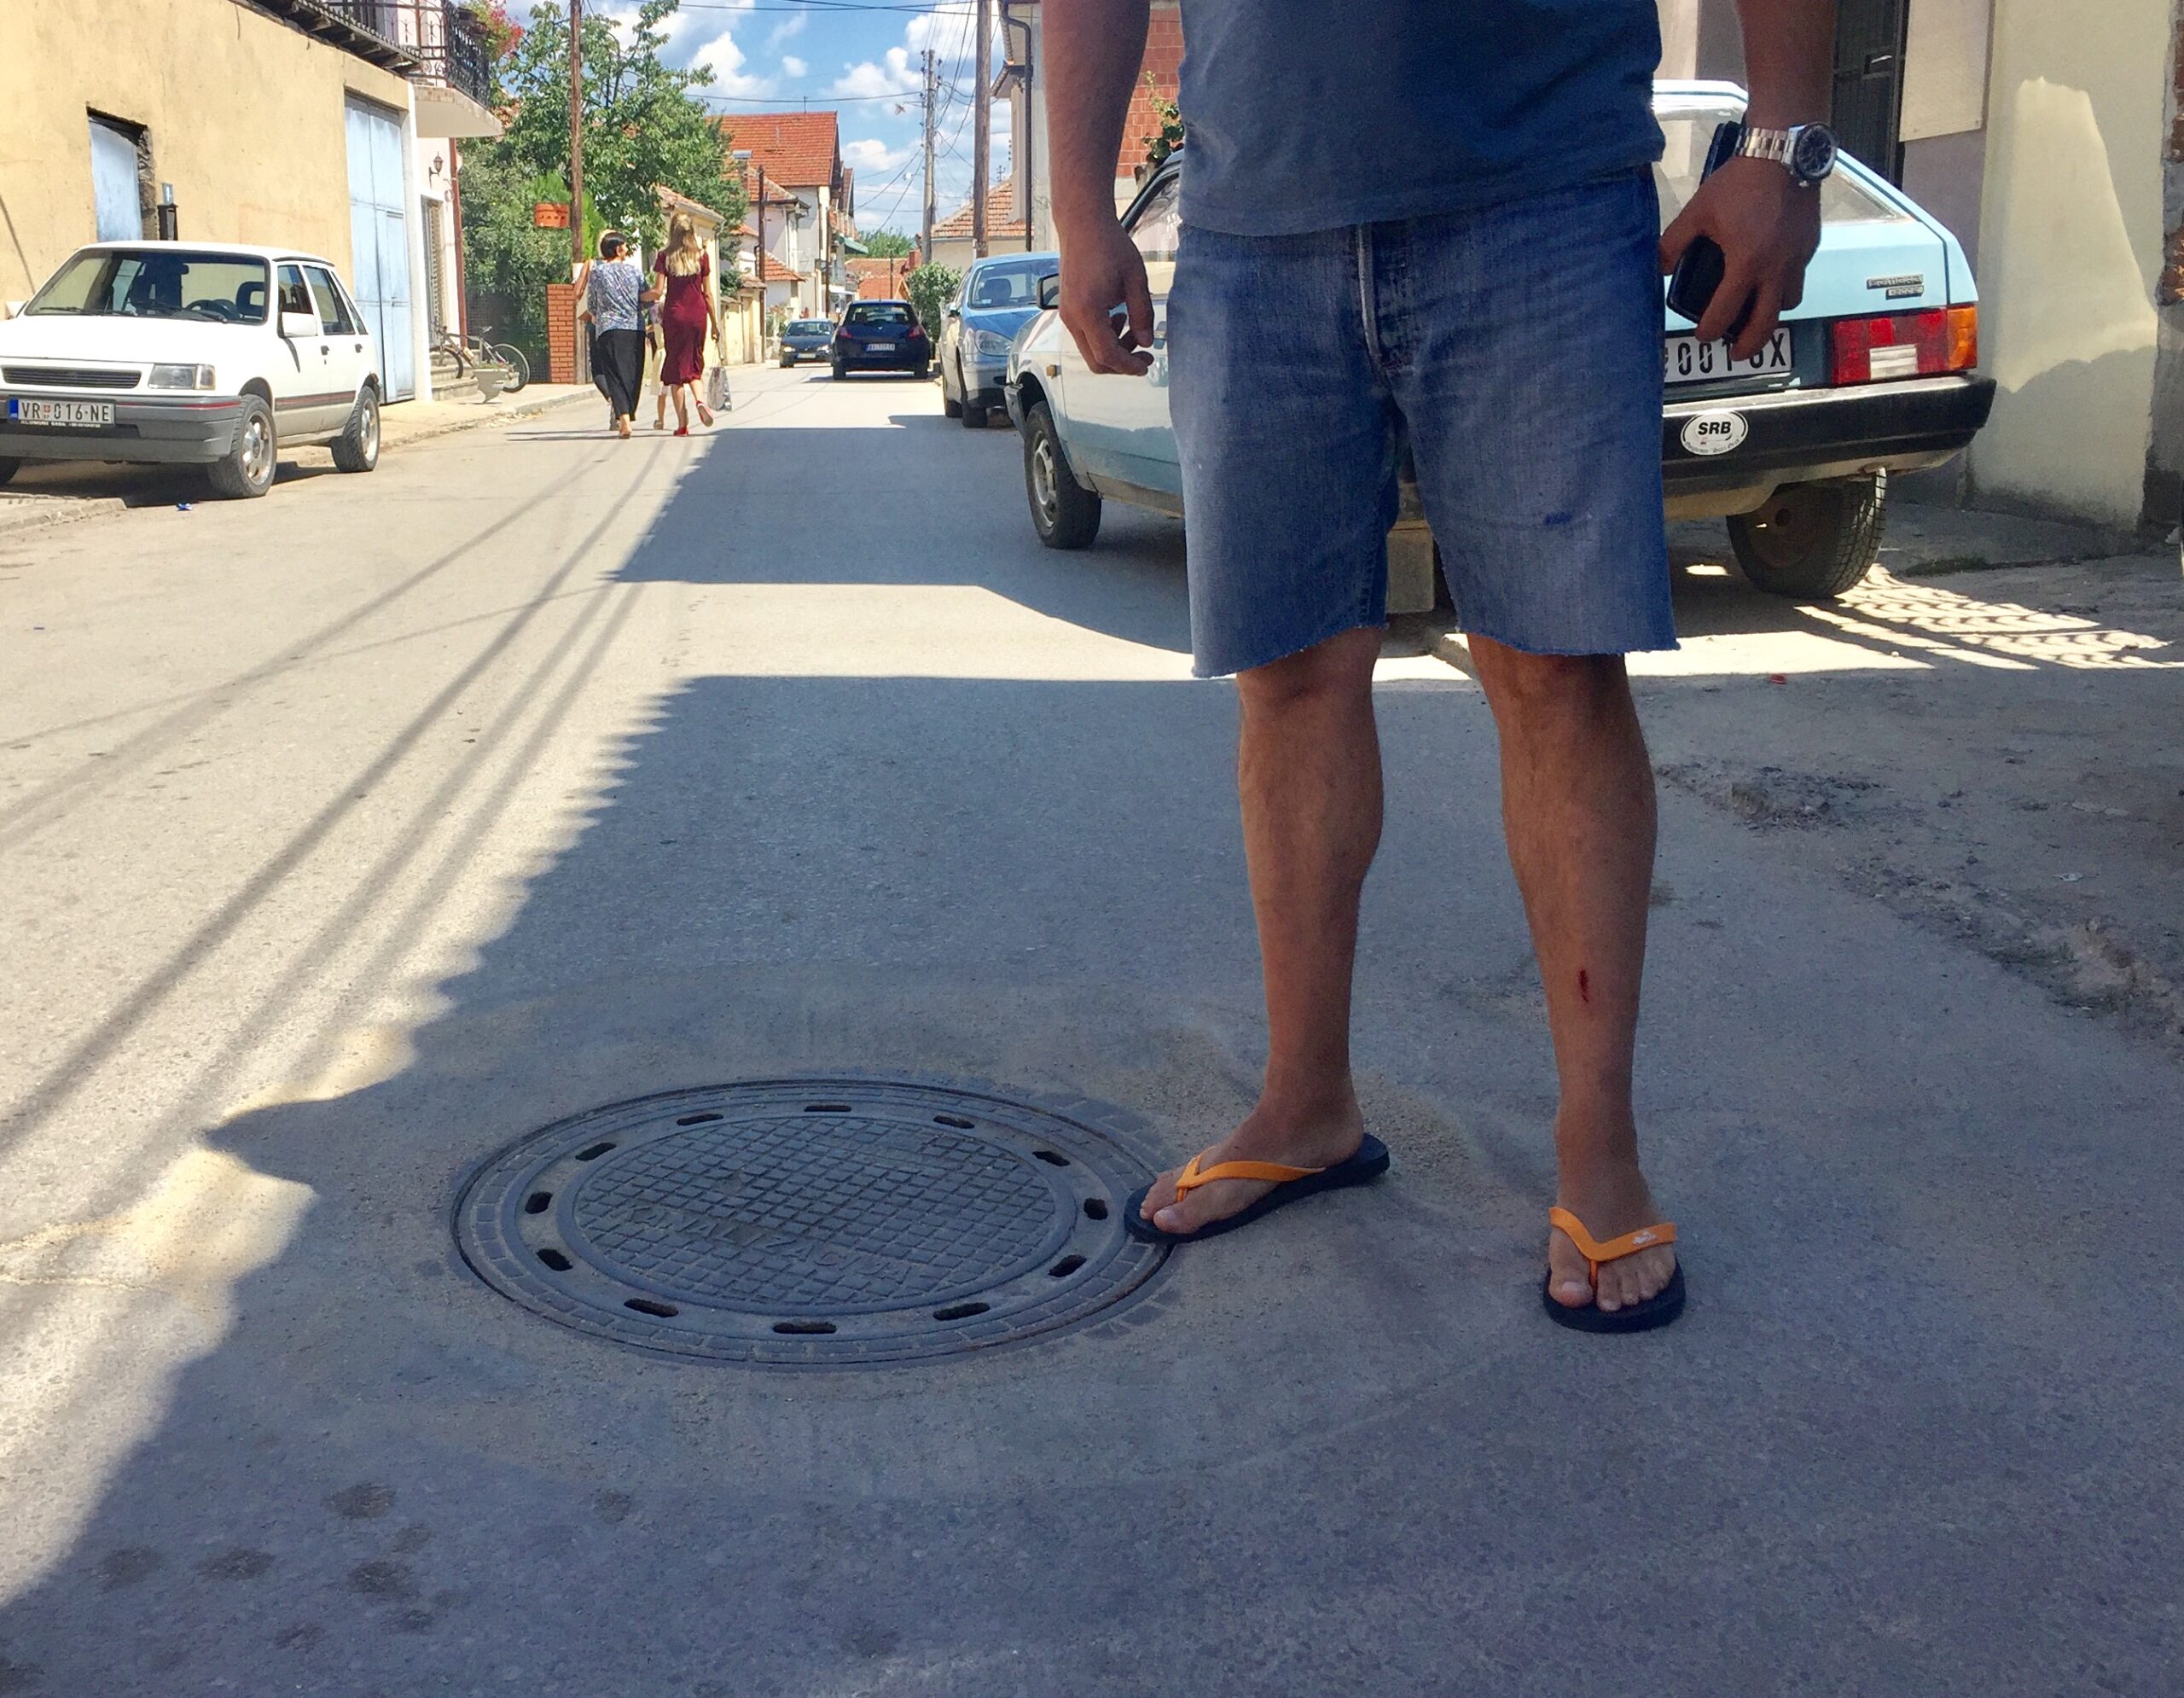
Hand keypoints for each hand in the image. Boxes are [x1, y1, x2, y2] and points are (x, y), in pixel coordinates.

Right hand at [1056, 217, 1152, 375]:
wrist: (1083, 224)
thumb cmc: (1109, 245)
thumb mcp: (1135, 279)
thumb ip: (1142, 314)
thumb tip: (1147, 342)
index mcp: (1088, 311)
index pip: (1107, 355)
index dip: (1129, 365)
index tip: (1147, 364)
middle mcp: (1072, 317)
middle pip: (1095, 361)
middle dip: (1121, 363)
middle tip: (1143, 353)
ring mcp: (1066, 314)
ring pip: (1090, 350)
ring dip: (1113, 349)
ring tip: (1132, 327)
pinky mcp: (1067, 309)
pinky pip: (1085, 336)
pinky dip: (1103, 337)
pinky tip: (1118, 318)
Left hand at [1659, 155, 1820, 359]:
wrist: (1784, 152)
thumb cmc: (1738, 183)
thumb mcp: (1698, 212)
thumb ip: (1674, 242)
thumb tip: (1659, 267)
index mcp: (1746, 265)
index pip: (1725, 314)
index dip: (1710, 330)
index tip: (1703, 335)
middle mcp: (1776, 269)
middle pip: (1766, 324)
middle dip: (1749, 344)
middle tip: (1736, 352)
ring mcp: (1797, 258)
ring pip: (1788, 302)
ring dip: (1771, 314)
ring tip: (1756, 315)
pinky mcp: (1810, 244)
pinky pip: (1798, 276)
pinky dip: (1785, 286)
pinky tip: (1771, 277)